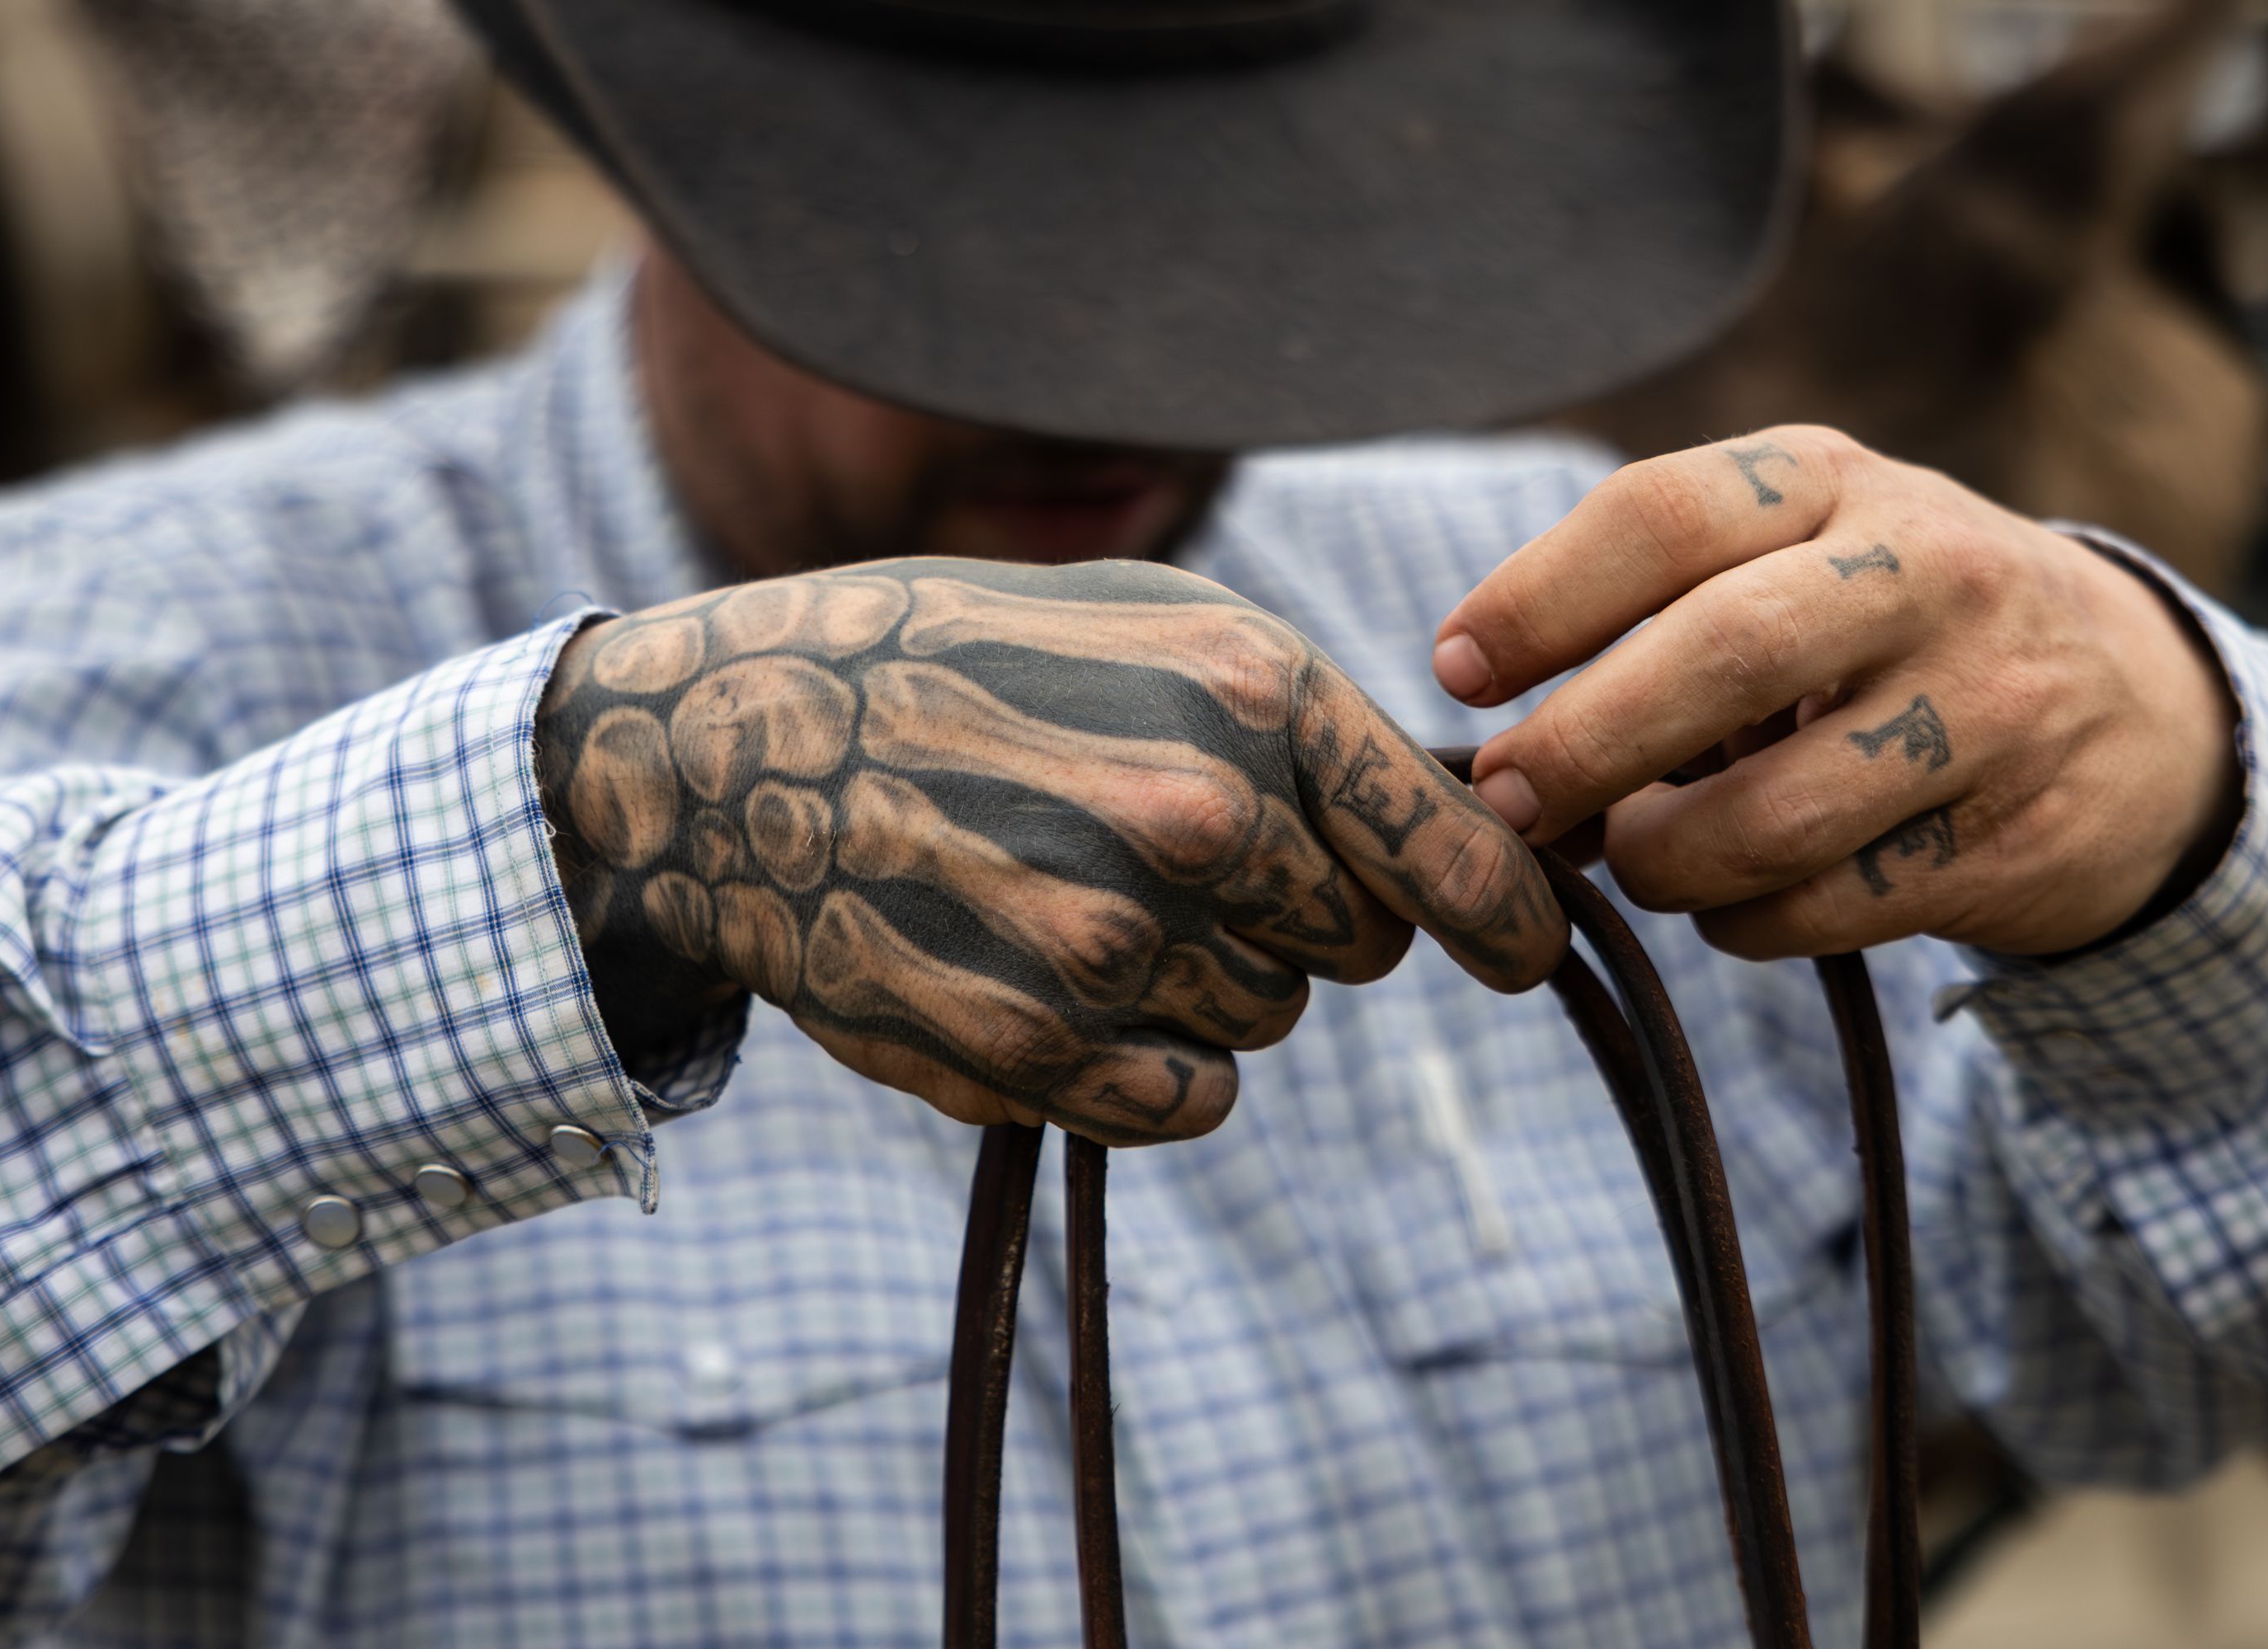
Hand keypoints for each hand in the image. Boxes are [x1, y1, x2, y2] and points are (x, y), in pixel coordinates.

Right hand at [537, 558, 1563, 1142]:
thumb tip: (1492, 826)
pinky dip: (1149, 1065)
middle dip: (1304, 915)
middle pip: (1363, 947)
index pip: (1461, 860)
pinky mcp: (1037, 1051)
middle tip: (1180, 855)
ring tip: (1078, 889)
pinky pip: (1190, 1102)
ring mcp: (1112, 943)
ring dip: (1206, 979)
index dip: (1509, 917)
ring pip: (1268, 1021)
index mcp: (1250, 691)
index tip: (1522, 951)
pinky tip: (1056, 979)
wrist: (745, 744)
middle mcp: (1197, 816)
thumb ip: (1323, 728)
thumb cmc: (977, 663)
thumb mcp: (1161, 629)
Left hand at [1432, 426, 2242, 959]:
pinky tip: (1736, 899)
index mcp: (1835, 483)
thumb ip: (1661, 623)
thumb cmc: (1895, 628)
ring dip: (1664, 857)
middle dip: (1583, 743)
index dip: (1539, 597)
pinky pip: (1832, 906)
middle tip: (1505, 799)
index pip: (1662, 514)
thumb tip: (1496, 759)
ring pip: (1776, 810)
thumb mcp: (1803, 561)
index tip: (1455, 668)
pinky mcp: (2016, 837)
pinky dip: (1745, 921)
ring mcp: (1989, 707)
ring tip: (1634, 857)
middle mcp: (1927, 573)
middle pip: (1720, 654)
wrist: (2145, 706)